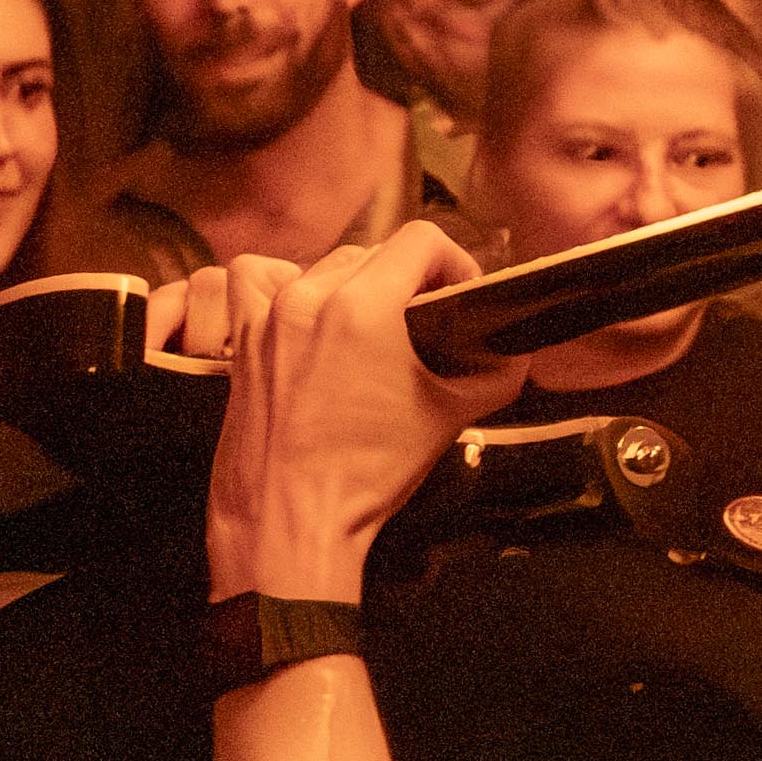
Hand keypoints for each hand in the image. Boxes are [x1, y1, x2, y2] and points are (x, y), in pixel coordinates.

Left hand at [194, 232, 520, 601]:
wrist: (290, 521)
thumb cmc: (365, 476)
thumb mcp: (448, 420)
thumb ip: (496, 376)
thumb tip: (518, 354)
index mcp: (365, 307)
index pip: (423, 240)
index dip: (455, 262)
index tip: (459, 297)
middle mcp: (313, 298)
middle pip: (377, 252)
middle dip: (409, 280)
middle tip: (423, 323)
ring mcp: (271, 315)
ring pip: (325, 264)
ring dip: (356, 283)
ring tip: (370, 324)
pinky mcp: (243, 339)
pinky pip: (253, 278)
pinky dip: (280, 281)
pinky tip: (302, 309)